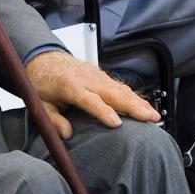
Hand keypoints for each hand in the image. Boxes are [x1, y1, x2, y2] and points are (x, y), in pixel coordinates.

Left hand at [24, 51, 159, 138]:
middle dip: (133, 106)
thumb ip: (53, 120)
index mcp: (70, 86)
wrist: (43, 59)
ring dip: (139, 102)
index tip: (116, 123)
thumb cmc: (42, 82)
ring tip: (153, 115)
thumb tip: (67, 134)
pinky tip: (145, 106)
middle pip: (113, 93)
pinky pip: (120, 86)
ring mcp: (96, 76)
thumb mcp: (41, 105)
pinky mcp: (102, 75)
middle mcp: (87, 78)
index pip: (90, 100)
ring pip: (121, 89)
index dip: (103, 111)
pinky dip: (134, 96)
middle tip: (149, 118)